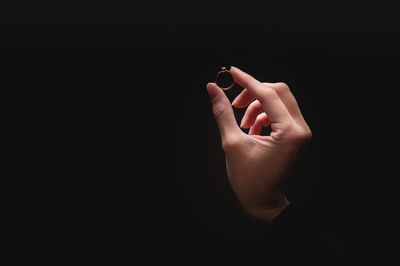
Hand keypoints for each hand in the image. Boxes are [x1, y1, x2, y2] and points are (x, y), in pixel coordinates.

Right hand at [206, 66, 311, 222]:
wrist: (264, 203)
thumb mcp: (232, 143)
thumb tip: (213, 89)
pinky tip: (251, 130)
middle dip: (253, 92)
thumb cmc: (250, 180)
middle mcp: (300, 129)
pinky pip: (280, 113)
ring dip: (257, 106)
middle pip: (278, 91)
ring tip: (243, 124)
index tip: (232, 72)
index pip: (268, 93)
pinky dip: (263, 115)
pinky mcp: (296, 135)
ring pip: (279, 101)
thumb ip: (223, 112)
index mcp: (289, 131)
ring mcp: (300, 132)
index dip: (247, 81)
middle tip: (234, 103)